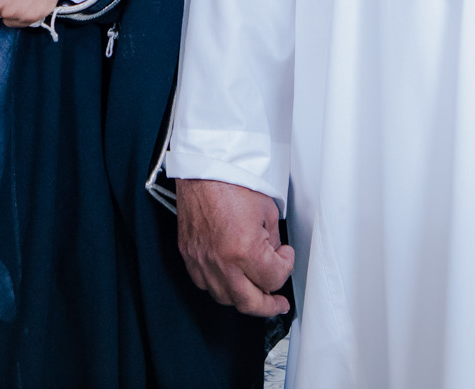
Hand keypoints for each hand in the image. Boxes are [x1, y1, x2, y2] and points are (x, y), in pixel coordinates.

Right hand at [176, 178, 294, 316]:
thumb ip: (271, 241)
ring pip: (225, 298)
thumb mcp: (267, 210)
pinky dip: (220, 287)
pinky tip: (231, 280)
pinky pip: (204, 285)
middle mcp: (221, 261)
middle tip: (278, 303)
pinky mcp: (189, 256)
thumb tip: (273, 256)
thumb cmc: (231, 181)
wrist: (203, 168)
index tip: (286, 256)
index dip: (286, 267)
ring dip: (243, 298)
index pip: (273, 279)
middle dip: (268, 306)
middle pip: (249, 303)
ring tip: (255, 291)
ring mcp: (202, 261)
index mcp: (244, 249)